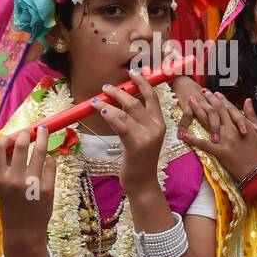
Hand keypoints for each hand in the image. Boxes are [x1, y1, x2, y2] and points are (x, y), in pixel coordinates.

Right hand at [0, 124, 56, 238]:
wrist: (24, 231)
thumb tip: (14, 141)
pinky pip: (50, 164)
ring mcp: (33, 183)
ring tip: (43, 131)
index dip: (5, 139)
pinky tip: (47, 160)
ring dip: (42, 138)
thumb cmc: (11, 206)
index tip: (12, 136)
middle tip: (30, 131)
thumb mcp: (1, 187)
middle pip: (21, 145)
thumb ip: (6, 166)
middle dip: (26, 134)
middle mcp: (15, 180)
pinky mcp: (48, 188)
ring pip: (40, 151)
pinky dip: (49, 159)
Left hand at [92, 69, 166, 192]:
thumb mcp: (143, 138)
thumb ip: (136, 121)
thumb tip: (119, 103)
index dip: (142, 83)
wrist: (142, 183)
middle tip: (106, 87)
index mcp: (160, 124)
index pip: (153, 97)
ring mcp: (147, 136)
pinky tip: (101, 110)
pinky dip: (110, 115)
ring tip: (96, 99)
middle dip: (119, 91)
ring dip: (109, 101)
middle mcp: (156, 127)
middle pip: (136, 101)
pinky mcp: (136, 145)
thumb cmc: (139, 161)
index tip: (133, 72)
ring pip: (126, 110)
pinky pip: (121, 124)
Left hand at [178, 89, 256, 181]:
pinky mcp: (220, 152)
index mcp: (241, 124)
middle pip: (217, 110)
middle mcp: (232, 129)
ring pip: (209, 122)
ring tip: (190, 102)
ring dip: (198, 111)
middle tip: (199, 92)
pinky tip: (184, 135)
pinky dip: (193, 140)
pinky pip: (204, 144)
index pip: (229, 107)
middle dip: (208, 100)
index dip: (220, 99)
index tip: (213, 92)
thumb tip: (248, 100)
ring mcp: (225, 140)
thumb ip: (251, 114)